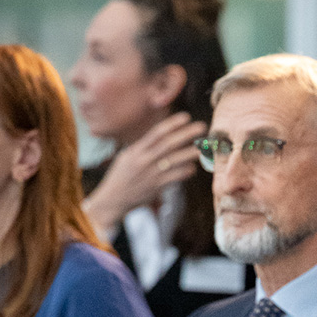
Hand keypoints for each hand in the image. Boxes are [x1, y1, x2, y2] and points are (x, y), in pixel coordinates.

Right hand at [83, 112, 206, 231]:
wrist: (113, 199)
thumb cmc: (121, 175)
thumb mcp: (127, 156)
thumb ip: (143, 146)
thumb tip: (162, 136)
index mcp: (136, 150)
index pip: (156, 133)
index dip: (172, 124)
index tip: (186, 117)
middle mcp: (143, 160)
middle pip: (168, 144)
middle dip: (186, 134)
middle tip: (202, 127)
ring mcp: (151, 174)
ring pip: (175, 161)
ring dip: (191, 153)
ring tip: (203, 147)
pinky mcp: (157, 187)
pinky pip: (175, 177)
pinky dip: (186, 171)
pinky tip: (193, 167)